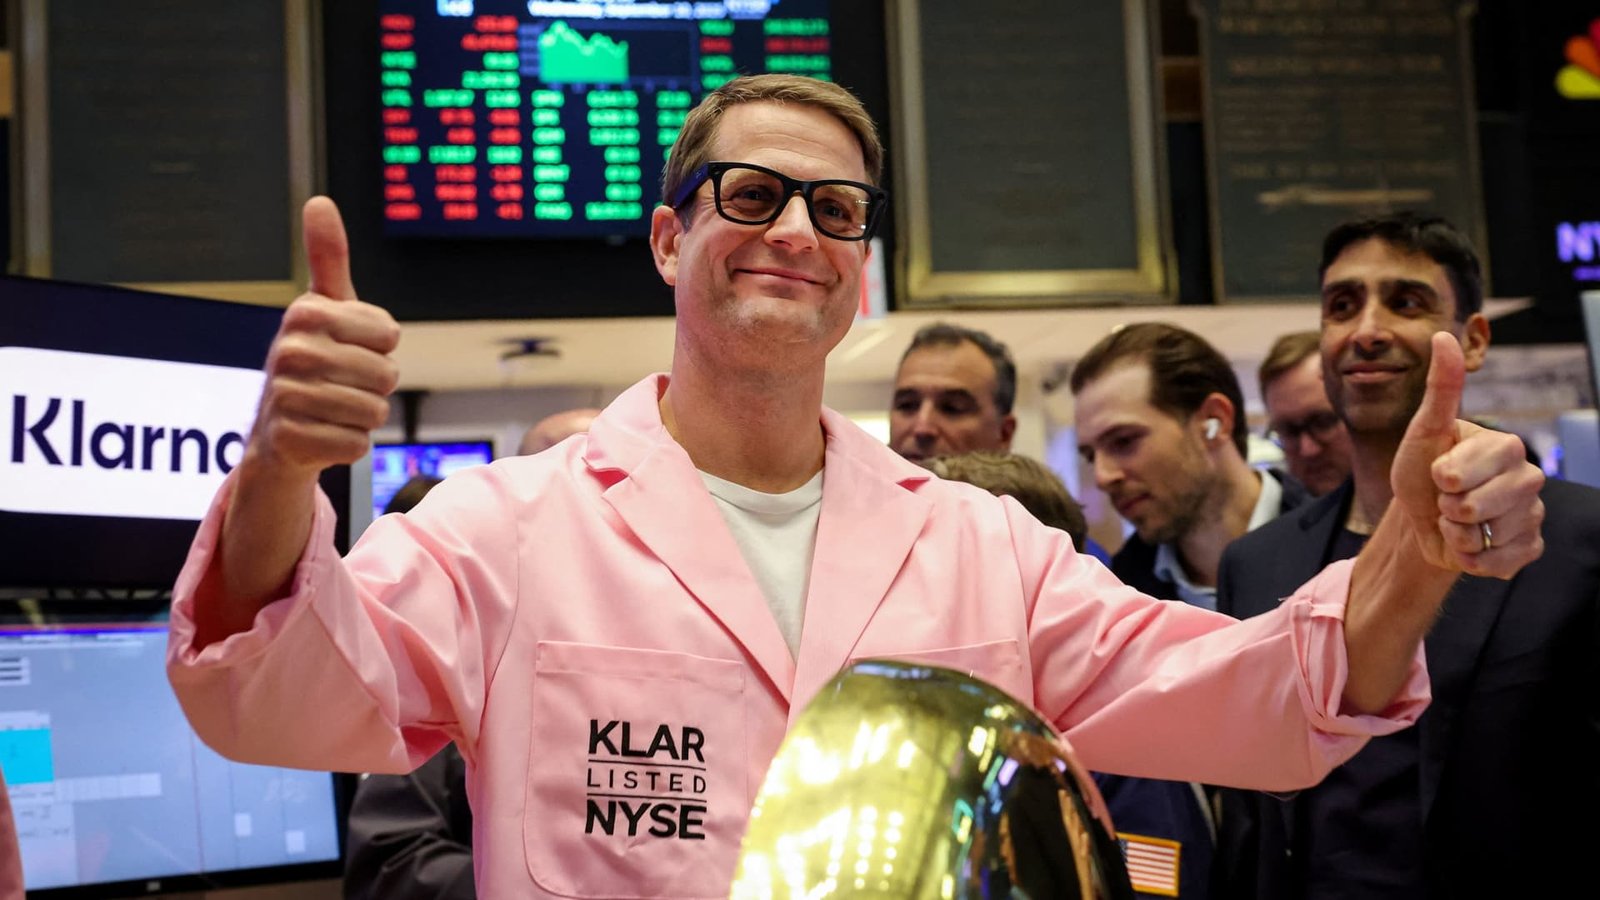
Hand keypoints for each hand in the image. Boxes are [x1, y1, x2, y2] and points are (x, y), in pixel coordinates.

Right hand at [245, 197, 400, 479]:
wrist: (278, 432)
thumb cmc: (313, 361)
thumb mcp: (324, 308)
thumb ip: (328, 258)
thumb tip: (319, 201)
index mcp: (305, 313)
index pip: (390, 335)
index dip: (381, 348)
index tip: (350, 348)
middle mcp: (290, 351)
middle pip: (386, 375)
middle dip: (375, 385)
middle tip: (342, 384)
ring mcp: (287, 398)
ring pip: (374, 411)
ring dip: (364, 415)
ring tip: (334, 409)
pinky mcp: (292, 440)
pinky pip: (358, 444)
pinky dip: (350, 444)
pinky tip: (324, 434)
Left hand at [1389, 332, 1544, 577]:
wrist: (1421, 521)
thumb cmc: (1421, 472)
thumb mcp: (1423, 431)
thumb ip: (1440, 389)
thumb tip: (1444, 336)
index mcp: (1505, 445)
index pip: (1469, 468)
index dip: (1442, 478)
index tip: (1438, 474)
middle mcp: (1528, 477)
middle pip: (1479, 504)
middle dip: (1447, 508)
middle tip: (1445, 500)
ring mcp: (1532, 514)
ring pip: (1489, 535)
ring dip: (1459, 535)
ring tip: (1456, 522)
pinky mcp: (1529, 547)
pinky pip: (1502, 562)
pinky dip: (1474, 560)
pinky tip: (1470, 546)